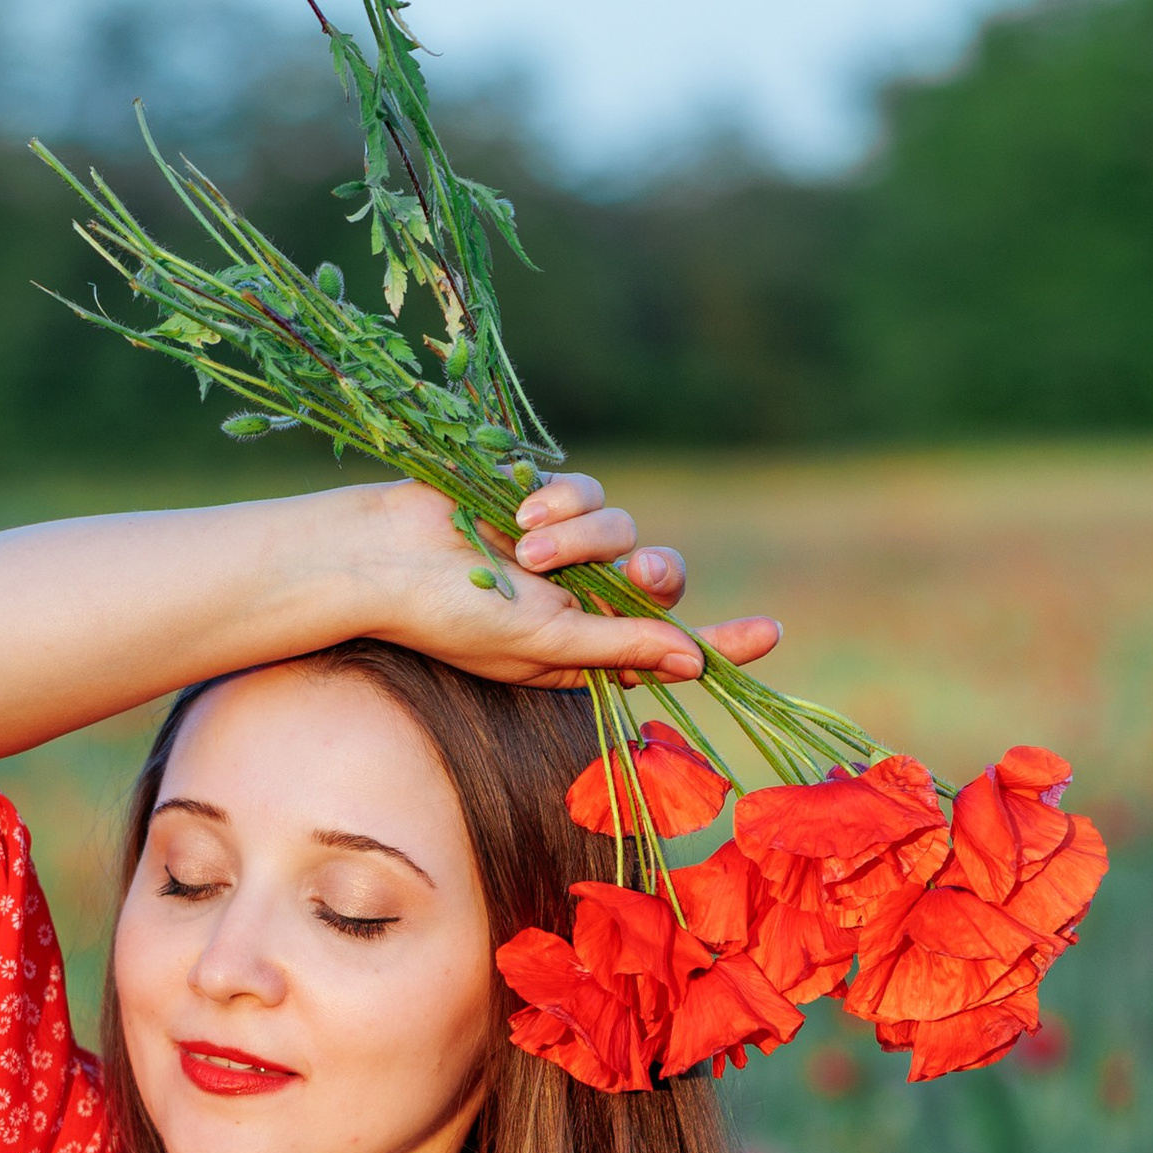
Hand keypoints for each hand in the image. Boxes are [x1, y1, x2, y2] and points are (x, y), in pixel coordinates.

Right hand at [355, 474, 782, 696]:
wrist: (381, 556)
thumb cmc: (452, 617)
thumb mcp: (543, 643)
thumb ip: (620, 646)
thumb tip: (695, 661)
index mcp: (586, 650)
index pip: (671, 648)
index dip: (723, 642)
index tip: (771, 633)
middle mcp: (583, 601)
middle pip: (659, 581)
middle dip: (656, 574)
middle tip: (642, 573)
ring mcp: (566, 551)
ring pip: (623, 531)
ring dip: (584, 538)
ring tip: (525, 548)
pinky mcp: (545, 503)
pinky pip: (588, 492)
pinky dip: (562, 502)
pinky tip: (518, 514)